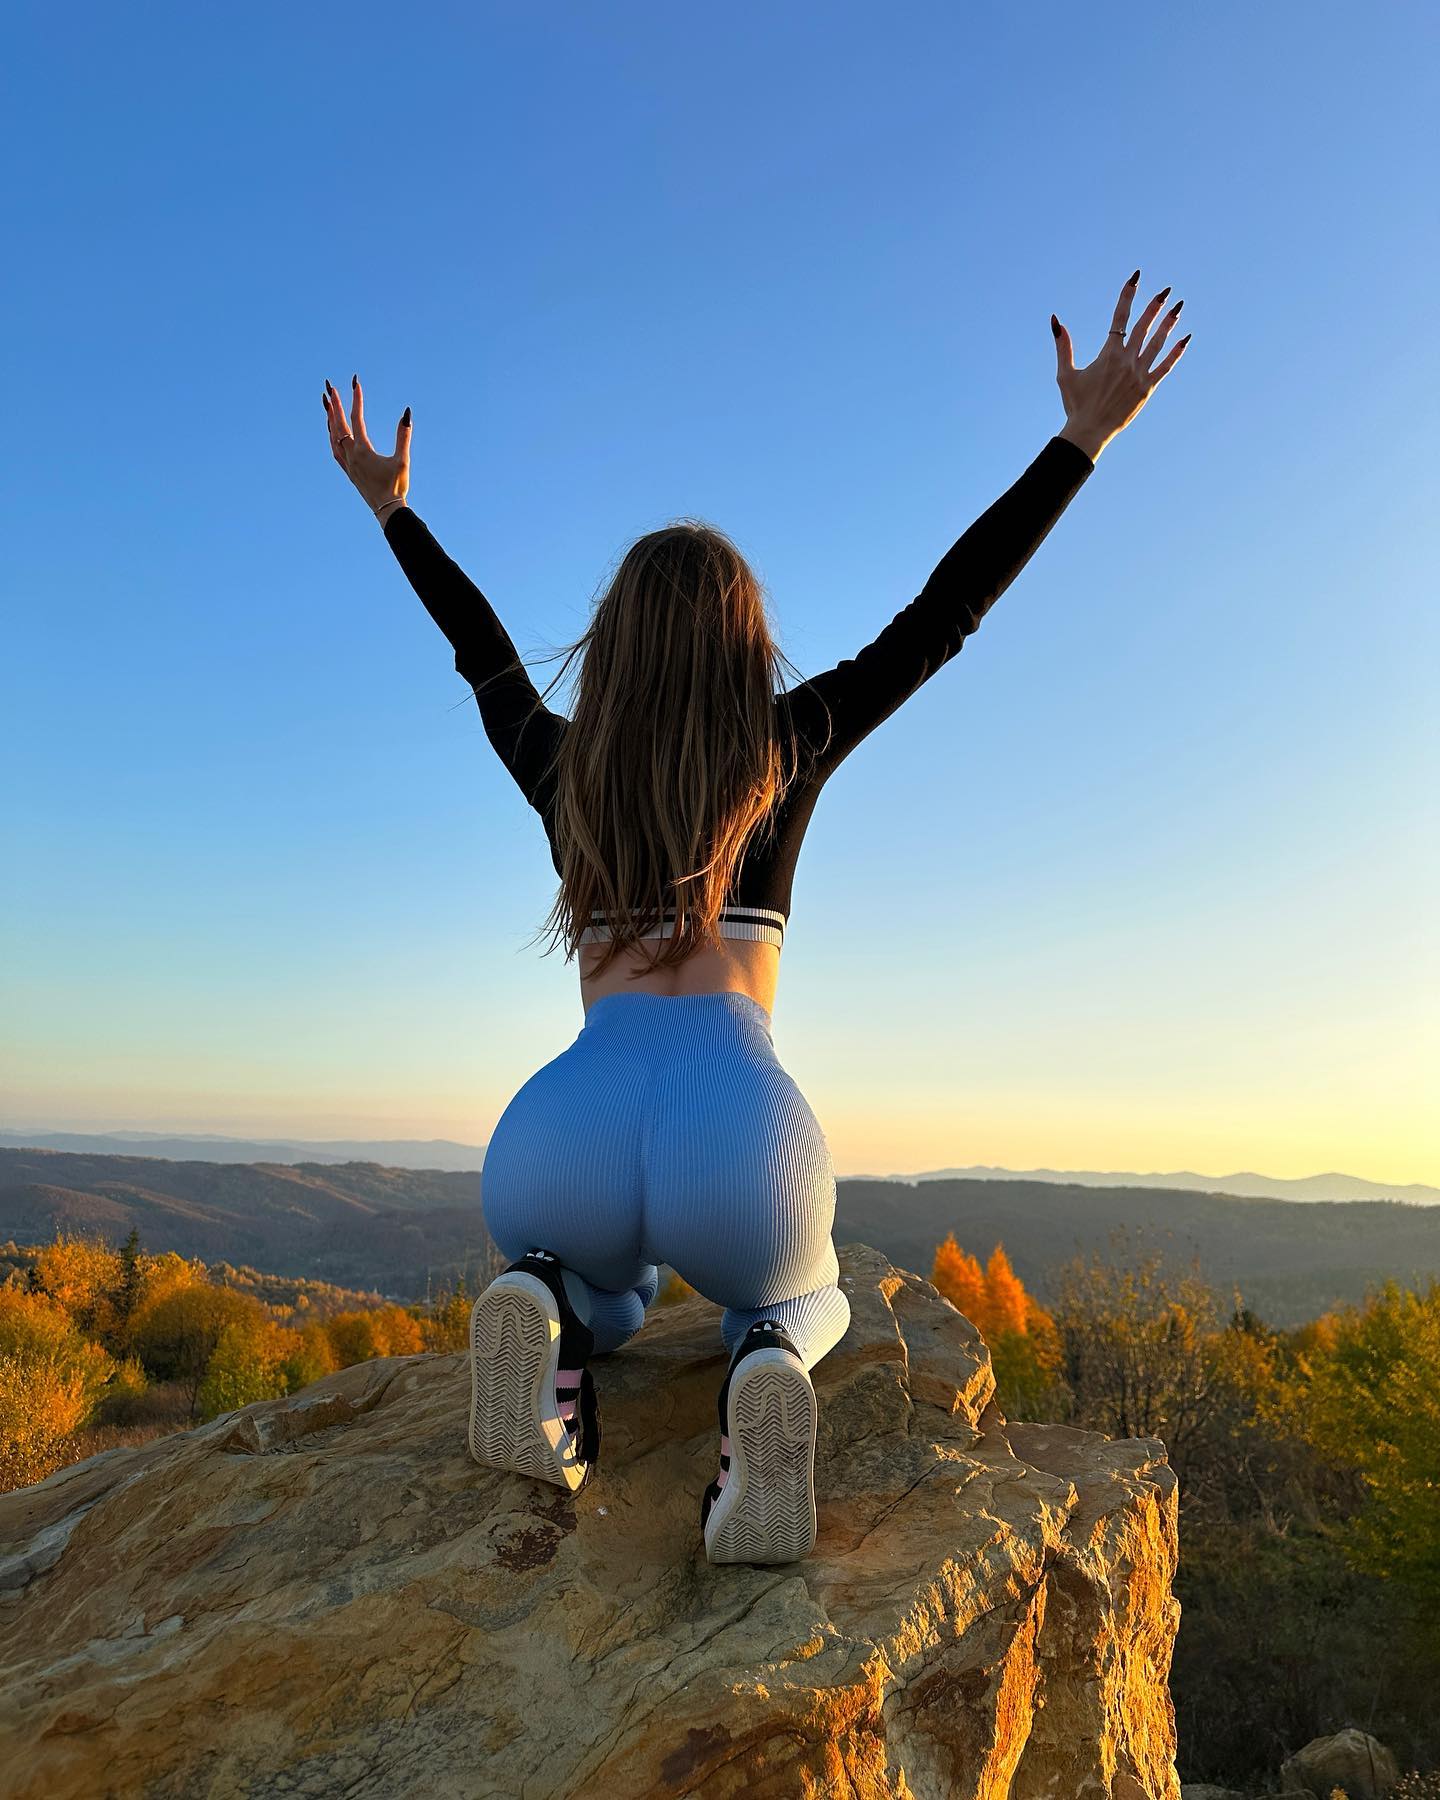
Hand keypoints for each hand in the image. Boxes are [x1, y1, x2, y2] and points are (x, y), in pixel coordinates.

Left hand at [322, 373, 410, 519]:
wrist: (387, 510)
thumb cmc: (397, 485)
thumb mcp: (403, 460)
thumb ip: (403, 436)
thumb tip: (406, 413)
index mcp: (363, 451)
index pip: (356, 419)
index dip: (356, 400)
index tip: (355, 383)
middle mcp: (351, 455)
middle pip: (338, 424)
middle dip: (334, 404)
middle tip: (329, 386)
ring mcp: (347, 464)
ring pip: (333, 436)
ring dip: (330, 418)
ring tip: (327, 404)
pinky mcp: (348, 471)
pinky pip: (334, 449)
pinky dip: (331, 436)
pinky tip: (331, 432)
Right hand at [1051, 270, 1190, 460]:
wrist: (1089, 431)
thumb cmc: (1075, 404)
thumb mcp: (1065, 374)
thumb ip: (1063, 346)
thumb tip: (1055, 320)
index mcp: (1108, 354)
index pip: (1120, 317)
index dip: (1128, 295)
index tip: (1136, 278)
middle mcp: (1126, 361)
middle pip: (1144, 326)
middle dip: (1155, 306)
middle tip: (1166, 290)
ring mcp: (1139, 374)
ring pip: (1157, 343)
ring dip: (1168, 324)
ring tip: (1178, 307)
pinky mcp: (1147, 389)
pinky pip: (1165, 367)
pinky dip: (1176, 352)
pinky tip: (1185, 338)